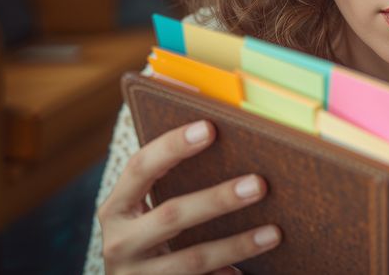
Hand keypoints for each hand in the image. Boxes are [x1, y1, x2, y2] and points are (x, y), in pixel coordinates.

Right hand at [98, 120, 280, 273]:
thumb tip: (221, 140)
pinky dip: (227, 274)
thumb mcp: (142, 211)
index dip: (173, 145)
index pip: (141, 167)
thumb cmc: (145, 235)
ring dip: (237, 245)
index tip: (209, 128)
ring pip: (193, 259)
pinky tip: (251, 270)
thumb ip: (167, 182)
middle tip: (259, 184)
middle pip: (172, 215)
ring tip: (273, 233)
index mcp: (116, 207)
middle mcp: (119, 242)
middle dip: (218, 199)